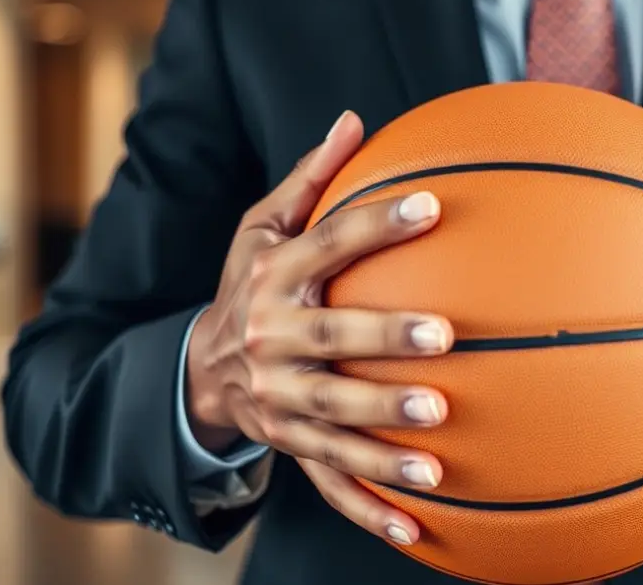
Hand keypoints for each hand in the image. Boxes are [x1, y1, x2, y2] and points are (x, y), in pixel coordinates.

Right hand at [186, 110, 449, 545]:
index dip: (377, 226)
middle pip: (330, 341)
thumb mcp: (261, 229)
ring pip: (334, 420)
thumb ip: (310, 180)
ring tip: (438, 433)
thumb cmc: (249, 285)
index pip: (328, 245)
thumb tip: (355, 117)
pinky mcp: (291, 446)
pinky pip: (332, 482)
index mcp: (274, 278)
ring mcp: (281, 401)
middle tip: (442, 336)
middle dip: (384, 340)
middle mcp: (273, 341)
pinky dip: (372, 507)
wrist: (200, 370)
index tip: (431, 207)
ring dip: (384, 432)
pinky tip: (420, 524)